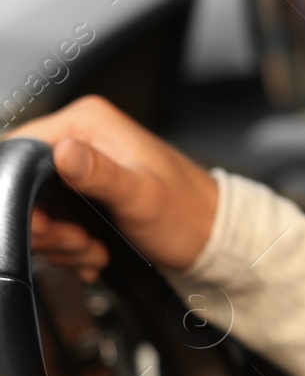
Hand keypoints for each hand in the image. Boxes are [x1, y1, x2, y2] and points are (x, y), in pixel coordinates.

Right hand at [7, 95, 218, 283]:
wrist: (213, 239)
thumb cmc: (186, 213)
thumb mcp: (140, 195)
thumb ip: (99, 174)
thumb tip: (62, 151)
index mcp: (89, 123)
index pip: (20, 147)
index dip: (20, 191)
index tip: (46, 223)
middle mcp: (82, 139)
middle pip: (25, 185)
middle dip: (48, 226)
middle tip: (79, 242)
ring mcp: (84, 168)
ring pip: (40, 211)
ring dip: (62, 243)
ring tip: (95, 249)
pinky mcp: (87, 195)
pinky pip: (56, 223)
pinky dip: (71, 247)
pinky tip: (96, 252)